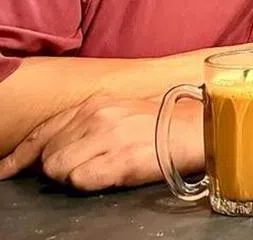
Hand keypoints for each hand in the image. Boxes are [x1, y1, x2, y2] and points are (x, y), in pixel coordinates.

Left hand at [0, 98, 201, 190]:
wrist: (198, 131)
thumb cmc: (161, 125)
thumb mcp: (120, 113)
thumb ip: (87, 124)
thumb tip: (55, 150)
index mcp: (94, 104)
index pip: (43, 131)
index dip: (19, 155)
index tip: (4, 170)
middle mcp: (96, 116)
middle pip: (47, 155)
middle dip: (55, 169)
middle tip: (84, 168)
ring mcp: (107, 137)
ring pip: (58, 169)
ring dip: (71, 177)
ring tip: (99, 171)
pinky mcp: (119, 159)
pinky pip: (80, 180)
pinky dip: (88, 183)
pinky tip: (108, 175)